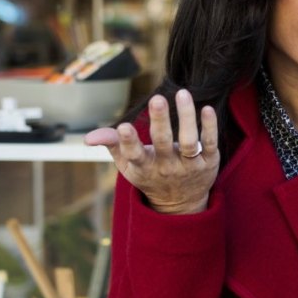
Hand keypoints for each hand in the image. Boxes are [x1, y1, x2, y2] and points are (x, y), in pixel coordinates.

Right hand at [84, 89, 218, 214]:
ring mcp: (189, 166)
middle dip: (160, 121)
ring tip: (182, 93)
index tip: (124, 126)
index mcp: (144, 167)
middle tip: (157, 98)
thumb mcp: (128, 165)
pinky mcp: (209, 161)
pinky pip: (210, 143)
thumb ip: (112, 145)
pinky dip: (209, 127)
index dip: (128, 142)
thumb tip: (87, 137)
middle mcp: (167, 167)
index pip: (135, 155)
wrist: (181, 204)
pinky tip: (207, 109)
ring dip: (187, 117)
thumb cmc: (150, 174)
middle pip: (163, 143)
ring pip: (190, 142)